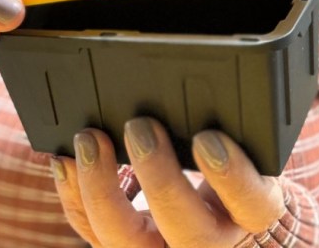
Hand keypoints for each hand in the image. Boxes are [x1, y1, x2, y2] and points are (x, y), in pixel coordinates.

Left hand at [51, 118, 285, 246]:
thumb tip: (190, 87)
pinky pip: (92, 233)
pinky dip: (74, 197)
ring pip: (126, 242)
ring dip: (101, 190)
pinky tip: (65, 162)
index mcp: (251, 214)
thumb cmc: (232, 174)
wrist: (221, 219)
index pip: (253, 204)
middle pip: (189, 233)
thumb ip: (230, 129)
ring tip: (89, 141)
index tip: (208, 138)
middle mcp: (211, 244)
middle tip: (140, 128)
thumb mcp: (247, 151)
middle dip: (160, 180)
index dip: (232, 176)